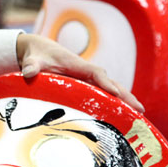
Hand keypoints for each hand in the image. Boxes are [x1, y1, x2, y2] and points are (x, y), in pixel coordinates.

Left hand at [16, 33, 144, 111]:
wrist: (37, 49)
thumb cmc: (36, 55)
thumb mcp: (32, 60)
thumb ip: (30, 66)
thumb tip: (28, 73)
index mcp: (76, 64)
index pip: (95, 73)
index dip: (105, 82)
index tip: (115, 93)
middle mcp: (85, 71)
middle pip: (109, 82)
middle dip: (124, 95)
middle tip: (139, 109)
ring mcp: (86, 79)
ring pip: (109, 89)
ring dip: (123, 100)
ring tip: (138, 116)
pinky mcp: (84, 85)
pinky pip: (102, 94)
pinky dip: (113, 103)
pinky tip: (122, 115)